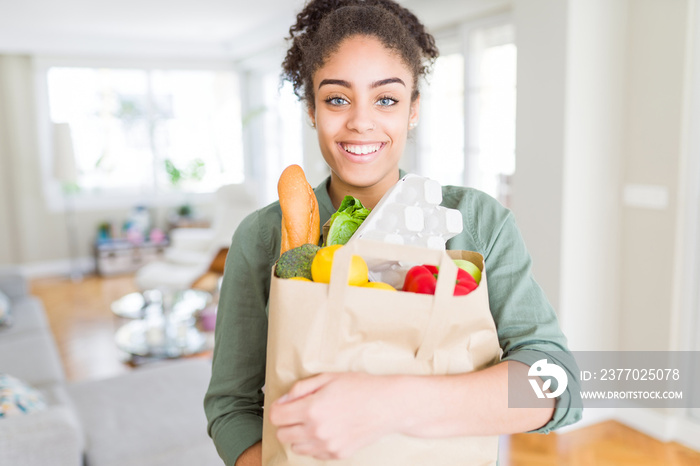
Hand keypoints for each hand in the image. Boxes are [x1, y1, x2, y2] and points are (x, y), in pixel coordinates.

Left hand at [268, 372, 400, 459]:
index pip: (276, 416)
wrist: (388, 405)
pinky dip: (314, 444)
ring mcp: (327, 445)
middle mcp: (317, 430)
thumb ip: (301, 388)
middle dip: (286, 422)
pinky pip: (313, 454)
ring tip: (314, 422)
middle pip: (282, 434)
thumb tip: (284, 399)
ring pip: (295, 447)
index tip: (284, 404)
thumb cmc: (361, 387)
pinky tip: (326, 430)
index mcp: (312, 409)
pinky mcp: (337, 454)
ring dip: (299, 435)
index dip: (277, 408)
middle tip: (298, 412)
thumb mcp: (328, 378)